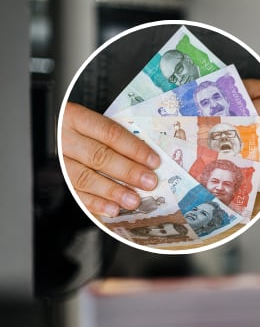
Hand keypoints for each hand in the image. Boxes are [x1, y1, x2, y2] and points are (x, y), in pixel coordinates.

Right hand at [61, 102, 160, 217]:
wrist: (38, 132)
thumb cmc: (76, 130)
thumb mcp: (89, 124)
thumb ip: (112, 139)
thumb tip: (146, 161)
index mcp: (75, 117)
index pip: (109, 133)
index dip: (134, 148)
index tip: (154, 161)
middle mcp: (63, 138)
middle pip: (98, 156)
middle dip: (127, 171)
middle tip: (148, 182)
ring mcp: (57, 161)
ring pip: (84, 178)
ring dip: (113, 191)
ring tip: (133, 200)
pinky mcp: (56, 179)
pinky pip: (74, 194)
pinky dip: (95, 203)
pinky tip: (112, 209)